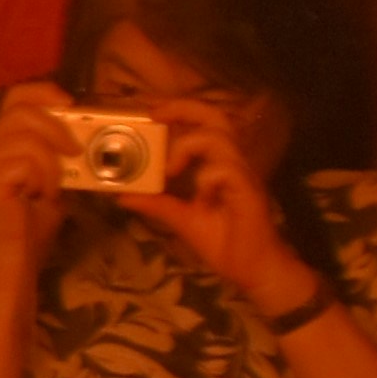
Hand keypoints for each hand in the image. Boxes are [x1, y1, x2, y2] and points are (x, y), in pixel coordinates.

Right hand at [0, 79, 73, 271]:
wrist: (21, 251)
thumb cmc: (36, 216)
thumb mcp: (54, 173)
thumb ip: (60, 149)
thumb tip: (87, 129)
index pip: (15, 97)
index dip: (44, 92)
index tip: (70, 105)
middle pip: (21, 111)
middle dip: (56, 128)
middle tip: (74, 152)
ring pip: (26, 138)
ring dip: (51, 162)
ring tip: (54, 185)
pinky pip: (25, 162)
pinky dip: (44, 178)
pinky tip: (42, 196)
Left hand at [114, 116, 309, 311]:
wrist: (253, 269)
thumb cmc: (224, 241)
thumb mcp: (181, 220)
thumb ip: (156, 204)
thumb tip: (123, 196)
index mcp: (218, 165)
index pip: (204, 124)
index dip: (180, 111)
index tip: (151, 113)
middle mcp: (232, 163)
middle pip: (216, 118)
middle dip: (184, 108)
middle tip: (155, 116)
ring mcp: (242, 176)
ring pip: (219, 139)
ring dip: (188, 146)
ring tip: (170, 169)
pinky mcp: (249, 193)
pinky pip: (228, 171)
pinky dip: (208, 178)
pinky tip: (201, 197)